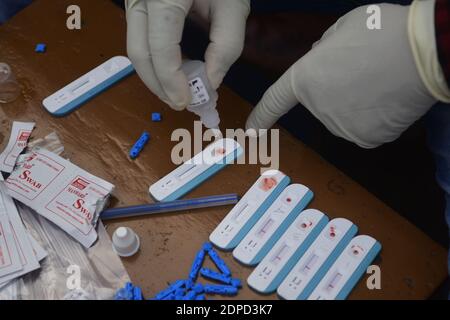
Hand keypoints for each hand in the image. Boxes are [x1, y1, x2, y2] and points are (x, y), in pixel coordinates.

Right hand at [125, 0, 249, 109]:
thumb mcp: (233, 5)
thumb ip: (226, 45)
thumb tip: (211, 82)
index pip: (160, 48)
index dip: (171, 81)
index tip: (187, 101)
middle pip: (138, 54)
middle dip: (158, 85)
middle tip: (180, 103)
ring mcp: (133, 1)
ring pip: (134, 49)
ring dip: (154, 76)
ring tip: (178, 91)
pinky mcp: (136, 5)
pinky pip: (139, 39)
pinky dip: (154, 61)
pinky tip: (172, 72)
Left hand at [246, 3, 440, 147]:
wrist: (422, 54)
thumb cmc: (379, 33)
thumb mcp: (340, 30)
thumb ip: (322, 51)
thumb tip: (320, 62)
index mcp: (305, 78)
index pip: (275, 101)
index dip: (262, 116)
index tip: (251, 130)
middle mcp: (317, 109)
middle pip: (323, 103)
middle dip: (337, 89)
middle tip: (363, 69)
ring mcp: (341, 127)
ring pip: (345, 116)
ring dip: (358, 103)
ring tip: (380, 80)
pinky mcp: (365, 139)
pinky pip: (365, 127)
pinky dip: (375, 116)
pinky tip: (388, 98)